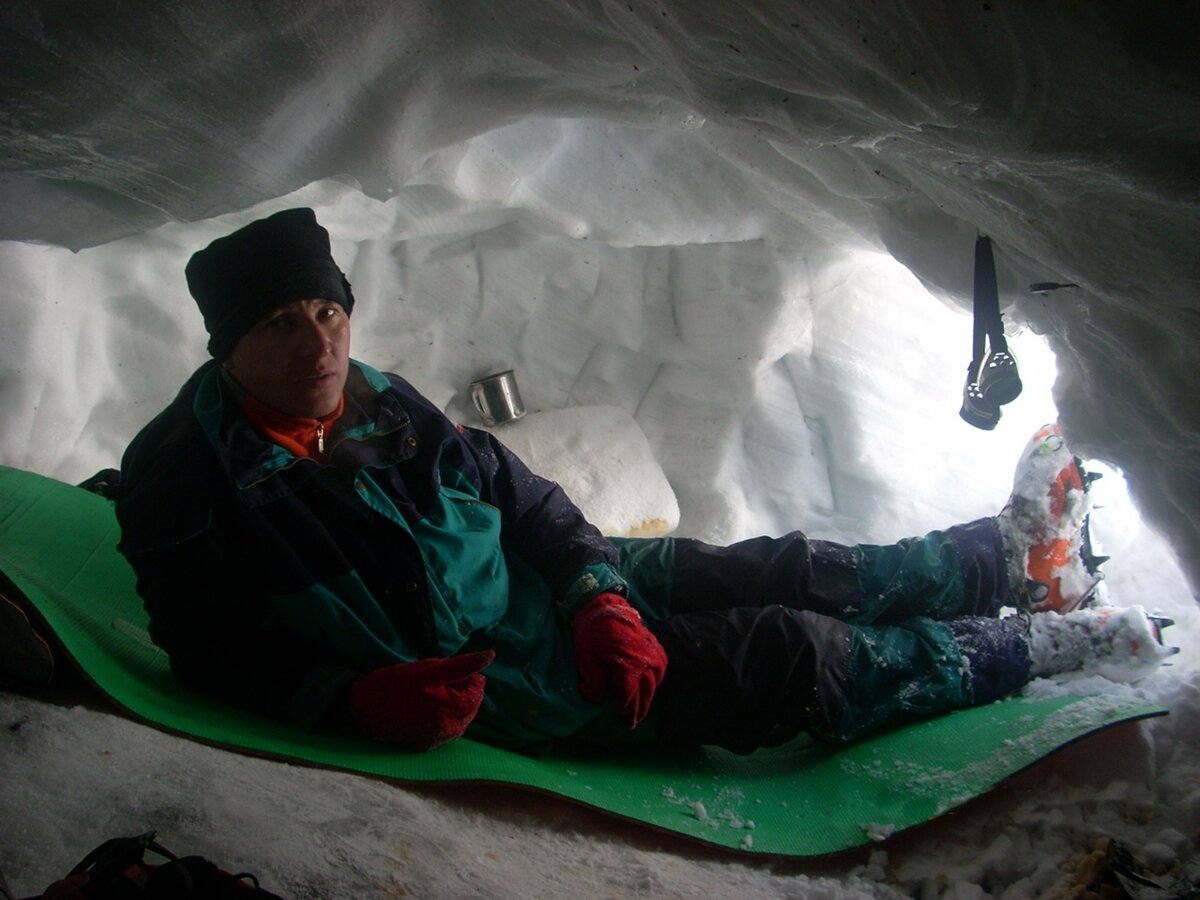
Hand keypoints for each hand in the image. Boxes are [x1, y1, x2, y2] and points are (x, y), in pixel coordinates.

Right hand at [349, 650, 494, 749]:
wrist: (363, 705)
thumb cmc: (397, 683)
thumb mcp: (431, 669)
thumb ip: (463, 665)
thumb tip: (491, 656)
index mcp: (451, 710)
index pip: (477, 691)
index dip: (466, 677)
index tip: (448, 671)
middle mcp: (448, 730)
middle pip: (469, 706)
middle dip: (460, 691)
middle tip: (438, 680)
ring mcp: (436, 740)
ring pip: (459, 719)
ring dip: (452, 705)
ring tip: (431, 692)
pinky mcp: (424, 745)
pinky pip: (444, 729)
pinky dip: (442, 717)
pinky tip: (426, 707)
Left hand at [572, 593, 666, 727]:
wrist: (603, 604)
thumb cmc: (592, 633)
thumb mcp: (586, 660)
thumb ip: (593, 684)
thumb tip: (598, 701)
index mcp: (628, 666)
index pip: (631, 697)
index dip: (627, 713)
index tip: (624, 723)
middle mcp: (645, 661)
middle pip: (645, 692)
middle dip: (639, 709)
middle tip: (632, 723)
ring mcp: (653, 652)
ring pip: (656, 682)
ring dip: (649, 695)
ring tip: (640, 707)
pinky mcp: (655, 644)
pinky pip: (661, 667)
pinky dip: (656, 679)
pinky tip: (649, 685)